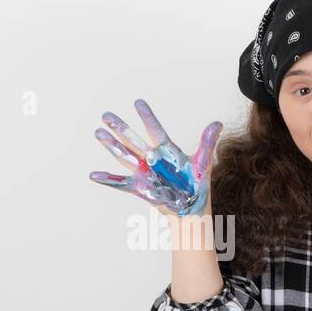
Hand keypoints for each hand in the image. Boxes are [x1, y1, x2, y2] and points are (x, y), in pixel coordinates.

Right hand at [88, 98, 221, 216]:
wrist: (190, 208)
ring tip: (98, 133)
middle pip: (133, 140)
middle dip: (120, 128)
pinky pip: (121, 183)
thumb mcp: (202, 163)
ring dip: (111, 145)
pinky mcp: (140, 187)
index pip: (155, 129)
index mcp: (166, 150)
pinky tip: (94, 175)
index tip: (138, 102)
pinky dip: (108, 179)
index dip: (147, 116)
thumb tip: (217, 123)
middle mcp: (152, 159)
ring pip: (124, 156)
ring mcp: (144, 172)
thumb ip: (207, 143)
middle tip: (106, 115)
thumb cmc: (196, 185)